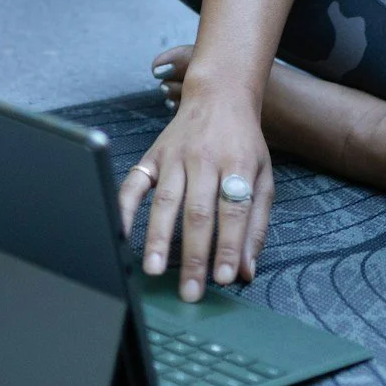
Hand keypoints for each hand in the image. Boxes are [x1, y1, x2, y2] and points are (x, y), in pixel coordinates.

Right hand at [116, 78, 273, 301]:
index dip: (228, 246)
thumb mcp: (264, 176)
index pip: (233, 211)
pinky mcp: (153, 155)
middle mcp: (205, 159)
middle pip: (198, 212)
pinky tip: (122, 233)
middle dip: (193, 255)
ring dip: (159, 238)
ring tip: (154, 270)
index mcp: (237, 164)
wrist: (220, 95)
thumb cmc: (244, 142)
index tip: (223, 278)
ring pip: (166, 201)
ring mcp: (175, 156)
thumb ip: (257, 224)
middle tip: (189, 291)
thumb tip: (246, 270)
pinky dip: (125, 208)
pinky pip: (134, 183)